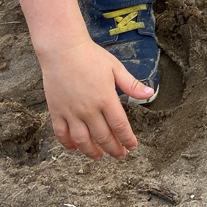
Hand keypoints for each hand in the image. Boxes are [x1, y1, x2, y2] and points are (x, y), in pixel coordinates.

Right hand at [36, 39, 154, 158]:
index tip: (132, 146)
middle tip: (120, 155)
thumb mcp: (115, 68)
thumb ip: (132, 85)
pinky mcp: (56, 111)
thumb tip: (150, 94)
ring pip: (82, 140)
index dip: (127, 139)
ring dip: (91, 151)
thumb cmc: (90, 56)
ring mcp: (71, 112)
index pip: (120, 126)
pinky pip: (61, 133)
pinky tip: (74, 148)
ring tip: (98, 157)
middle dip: (113, 149)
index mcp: (106, 99)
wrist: (62, 49)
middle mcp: (89, 109)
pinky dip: (67, 144)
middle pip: (103, 137)